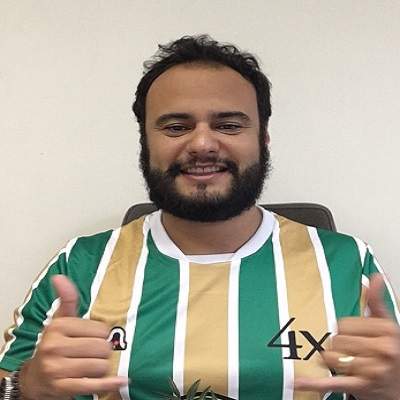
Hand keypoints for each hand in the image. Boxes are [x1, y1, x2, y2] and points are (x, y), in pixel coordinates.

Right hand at [20, 275, 127, 399]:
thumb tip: (59, 277)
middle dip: (103, 351)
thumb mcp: (60, 320)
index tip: (94, 337)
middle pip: (102, 348)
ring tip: (93, 364)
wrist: (35, 377)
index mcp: (58, 327)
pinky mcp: (63, 388)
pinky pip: (93, 385)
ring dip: (102, 367)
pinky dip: (109, 384)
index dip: (102, 334)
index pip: (100, 329)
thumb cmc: (54, 345)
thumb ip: (66, 299)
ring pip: (100, 366)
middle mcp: (54, 347)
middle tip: (95, 352)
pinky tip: (120, 380)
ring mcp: (57, 369)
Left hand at [295, 274, 399, 399]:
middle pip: (337, 340)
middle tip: (351, 351)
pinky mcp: (360, 387)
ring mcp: (372, 371)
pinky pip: (333, 383)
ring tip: (346, 362)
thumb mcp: (387, 325)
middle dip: (338, 345)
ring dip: (331, 360)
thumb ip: (377, 301)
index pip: (344, 324)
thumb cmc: (391, 352)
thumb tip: (375, 277)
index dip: (344, 329)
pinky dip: (314, 384)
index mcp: (386, 332)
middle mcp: (382, 351)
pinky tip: (299, 382)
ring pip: (331, 357)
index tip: (352, 335)